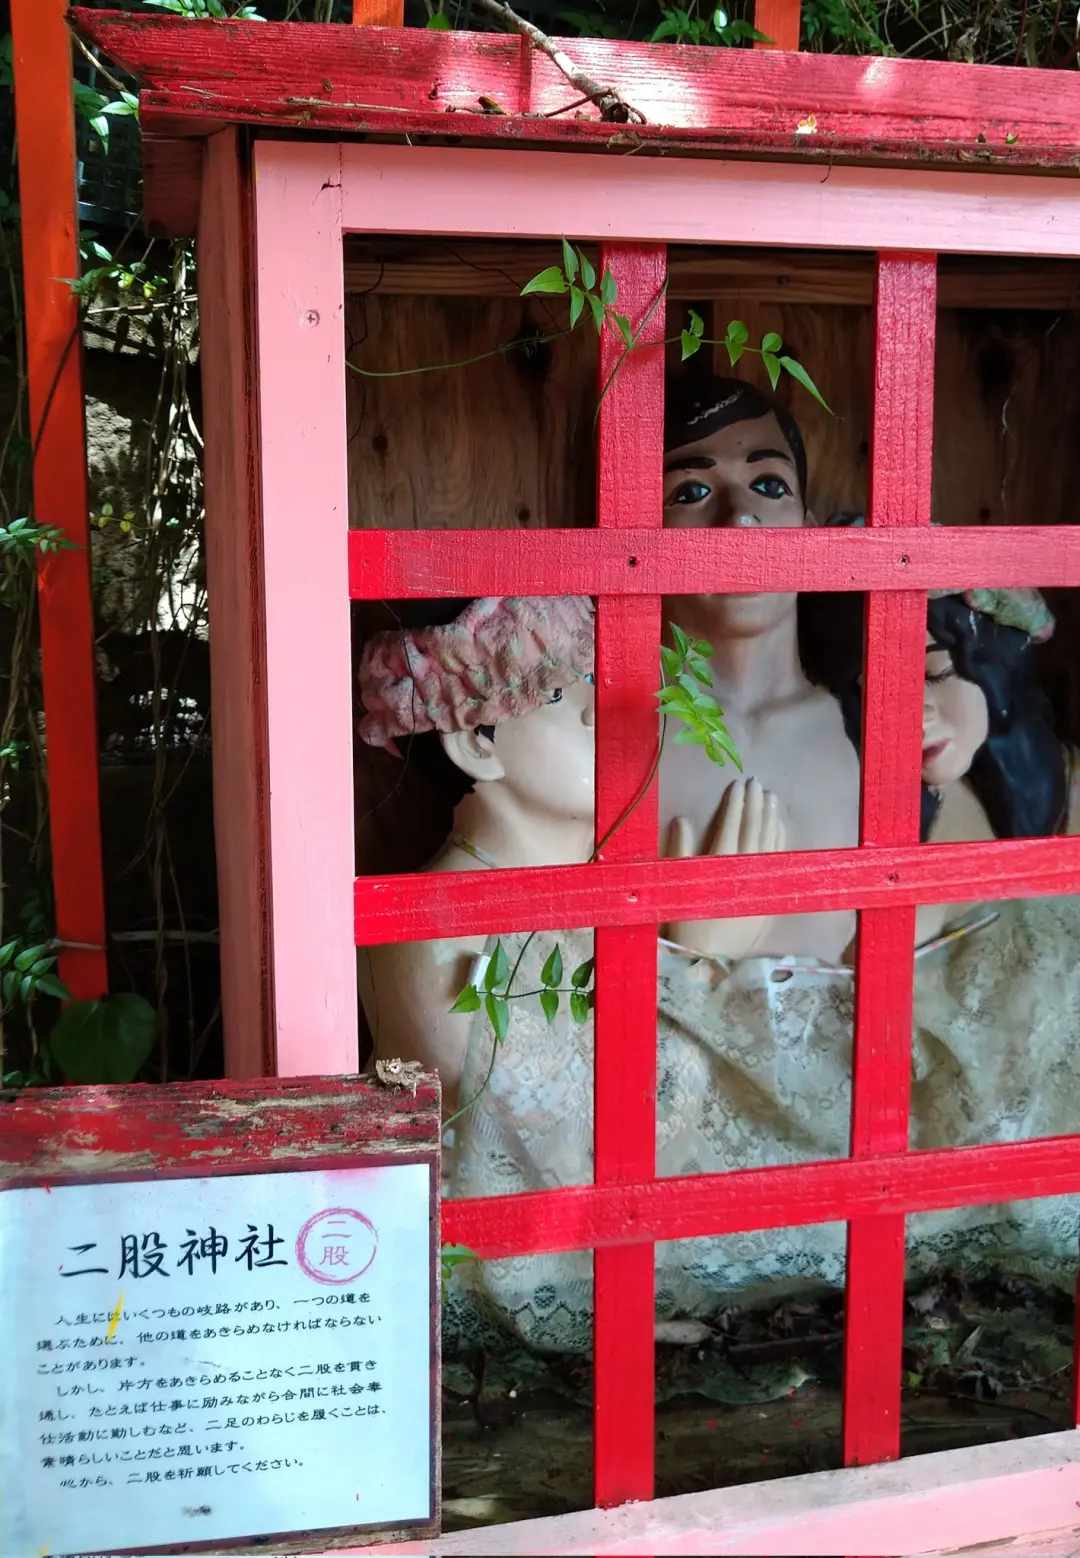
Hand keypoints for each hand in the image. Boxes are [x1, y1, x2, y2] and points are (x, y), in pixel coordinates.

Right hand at [663, 778, 785, 959]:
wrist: (710, 957)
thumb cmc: (687, 920)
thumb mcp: (678, 884)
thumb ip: (680, 850)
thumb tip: (682, 819)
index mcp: (720, 863)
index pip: (731, 825)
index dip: (735, 804)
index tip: (737, 784)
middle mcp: (744, 868)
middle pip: (753, 828)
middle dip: (755, 804)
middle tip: (757, 782)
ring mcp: (760, 879)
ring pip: (769, 840)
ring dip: (770, 817)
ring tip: (771, 797)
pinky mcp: (768, 891)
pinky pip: (778, 858)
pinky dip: (779, 839)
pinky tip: (780, 825)